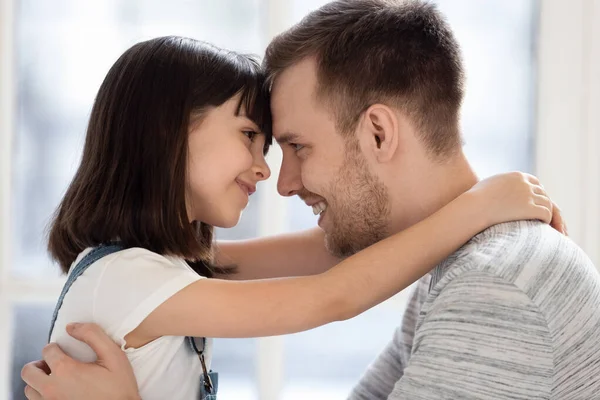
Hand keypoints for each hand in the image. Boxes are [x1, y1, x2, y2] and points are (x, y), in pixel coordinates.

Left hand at [21, 323, 139, 399]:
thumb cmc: (119, 388)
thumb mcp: (113, 355)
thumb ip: (93, 334)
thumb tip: (72, 327)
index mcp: (66, 371)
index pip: (47, 351)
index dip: (56, 347)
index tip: (63, 350)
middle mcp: (52, 389)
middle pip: (29, 372)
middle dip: (39, 364)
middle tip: (53, 363)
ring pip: (29, 390)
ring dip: (39, 381)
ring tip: (54, 379)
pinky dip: (43, 395)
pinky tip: (59, 392)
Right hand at [467, 172, 566, 233]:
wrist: (473, 207)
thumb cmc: (474, 200)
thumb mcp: (488, 186)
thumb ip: (498, 185)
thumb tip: (495, 191)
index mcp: (516, 176)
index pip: (535, 182)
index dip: (538, 193)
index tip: (537, 203)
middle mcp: (525, 184)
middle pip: (544, 194)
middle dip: (546, 205)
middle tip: (549, 218)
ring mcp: (528, 195)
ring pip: (548, 204)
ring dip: (549, 215)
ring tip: (547, 226)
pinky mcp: (529, 208)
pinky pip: (546, 213)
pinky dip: (548, 221)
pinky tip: (544, 228)